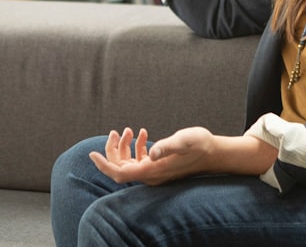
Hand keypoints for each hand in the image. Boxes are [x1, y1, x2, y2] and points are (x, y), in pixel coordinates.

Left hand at [89, 126, 218, 185]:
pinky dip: (136, 148)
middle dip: (113, 151)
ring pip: (128, 164)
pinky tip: (144, 134)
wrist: (214, 154)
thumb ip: (168, 146)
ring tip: (128, 130)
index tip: (91, 154)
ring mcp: (154, 172)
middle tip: (116, 131)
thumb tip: (152, 152)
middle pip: (120, 168)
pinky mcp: (159, 167)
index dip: (104, 165)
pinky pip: (139, 161)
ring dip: (124, 148)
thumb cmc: (200, 145)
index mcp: (153, 171)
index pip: (120, 173)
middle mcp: (151, 175)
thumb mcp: (184, 141)